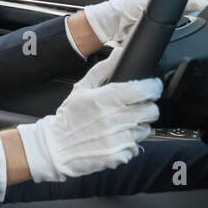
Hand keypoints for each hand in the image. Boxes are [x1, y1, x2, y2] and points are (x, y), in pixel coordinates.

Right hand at [16, 46, 160, 182]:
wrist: (55, 148)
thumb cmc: (68, 117)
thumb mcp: (81, 88)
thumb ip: (103, 69)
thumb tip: (119, 53)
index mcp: (106, 99)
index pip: (145, 90)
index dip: (152, 87)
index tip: (150, 87)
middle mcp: (115, 119)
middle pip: (152, 111)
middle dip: (146, 107)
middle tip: (132, 108)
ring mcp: (119, 138)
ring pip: (146, 129)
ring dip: (137, 126)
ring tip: (119, 125)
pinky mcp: (120, 155)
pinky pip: (136, 146)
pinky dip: (128, 143)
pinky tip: (114, 139)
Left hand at [83, 0, 207, 47]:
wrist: (118, 20)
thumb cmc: (128, 5)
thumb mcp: (152, 1)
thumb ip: (179, 2)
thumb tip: (201, 2)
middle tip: (193, 6)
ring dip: (192, 6)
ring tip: (184, 11)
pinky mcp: (169, 8)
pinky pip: (187, 9)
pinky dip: (187, 13)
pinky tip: (180, 15)